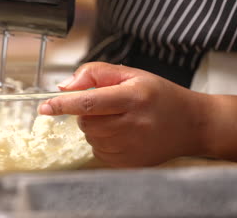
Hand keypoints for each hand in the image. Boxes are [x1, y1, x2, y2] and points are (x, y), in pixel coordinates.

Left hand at [38, 62, 209, 166]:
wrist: (191, 125)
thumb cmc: (160, 96)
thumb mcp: (132, 74)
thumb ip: (95, 73)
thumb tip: (64, 86)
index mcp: (133, 98)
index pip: (88, 102)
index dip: (63, 104)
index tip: (44, 106)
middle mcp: (132, 125)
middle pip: (86, 121)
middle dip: (86, 112)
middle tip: (108, 106)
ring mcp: (131, 148)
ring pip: (90, 136)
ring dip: (95, 126)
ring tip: (120, 119)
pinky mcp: (129, 163)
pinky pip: (99, 151)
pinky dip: (103, 140)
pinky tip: (123, 133)